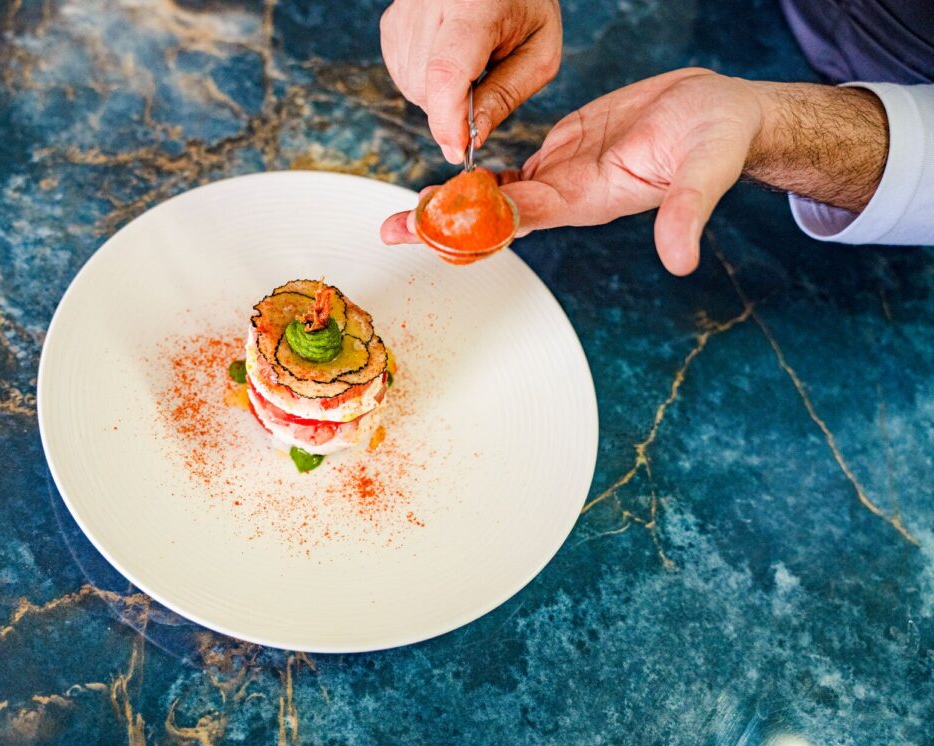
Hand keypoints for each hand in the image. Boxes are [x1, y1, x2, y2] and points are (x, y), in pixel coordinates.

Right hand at [380, 0, 561, 163]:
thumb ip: (505, 96)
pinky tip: (449, 61)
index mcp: (474, 4)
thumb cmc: (526, 9)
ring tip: (470, 68)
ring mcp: (406, 8)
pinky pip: (401, 74)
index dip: (448, 121)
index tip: (459, 151)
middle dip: (452, 109)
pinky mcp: (392, 20)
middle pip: (425, 86)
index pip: (446, 71)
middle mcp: (430, 0)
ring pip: (410, 85)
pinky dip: (425, 83)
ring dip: (439, 96)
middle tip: (483, 90)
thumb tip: (470, 140)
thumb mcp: (538, 52)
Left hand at [383, 68, 764, 274]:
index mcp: (589, 200)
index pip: (519, 216)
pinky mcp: (567, 148)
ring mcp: (564, 173)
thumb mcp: (706, 169)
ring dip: (454, 201)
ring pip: (496, 194)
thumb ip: (686, 213)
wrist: (726, 114)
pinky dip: (484, 172)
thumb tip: (681, 261)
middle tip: (389, 229)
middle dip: (442, 224)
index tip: (430, 228)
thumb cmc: (720, 138)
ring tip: (406, 208)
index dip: (473, 224)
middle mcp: (568, 194)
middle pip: (492, 214)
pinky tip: (454, 174)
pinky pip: (515, 169)